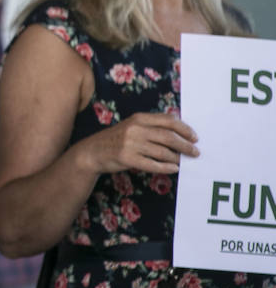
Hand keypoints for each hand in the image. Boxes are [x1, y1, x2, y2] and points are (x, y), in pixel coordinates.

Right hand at [79, 112, 198, 174]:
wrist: (92, 151)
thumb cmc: (116, 139)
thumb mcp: (132, 127)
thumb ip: (152, 127)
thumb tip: (179, 133)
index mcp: (139, 118)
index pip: (168, 120)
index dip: (184, 129)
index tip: (195, 137)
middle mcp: (135, 129)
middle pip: (168, 136)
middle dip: (185, 145)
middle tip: (195, 152)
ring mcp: (130, 144)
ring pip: (162, 152)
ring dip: (176, 158)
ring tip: (183, 161)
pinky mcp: (127, 158)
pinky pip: (152, 164)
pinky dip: (166, 168)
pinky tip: (173, 169)